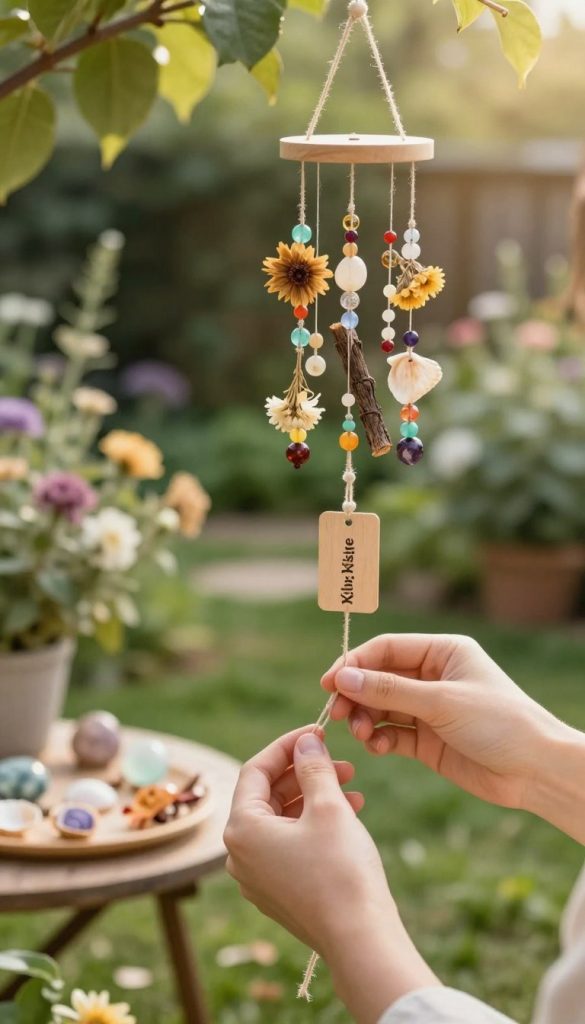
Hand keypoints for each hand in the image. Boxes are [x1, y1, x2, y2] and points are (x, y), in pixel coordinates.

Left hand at [224, 726, 438, 1023]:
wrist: (359, 939)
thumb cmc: (341, 870)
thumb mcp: (328, 806)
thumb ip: (313, 766)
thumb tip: (305, 741)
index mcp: (242, 829)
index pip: (256, 769)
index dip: (288, 745)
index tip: (317, 732)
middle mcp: (239, 854)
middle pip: (267, 795)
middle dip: (305, 773)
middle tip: (342, 763)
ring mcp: (257, 877)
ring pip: (281, 820)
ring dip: (314, 798)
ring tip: (353, 789)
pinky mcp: (277, 892)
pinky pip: (288, 845)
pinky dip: (313, 824)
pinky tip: (348, 815)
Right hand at [322, 633, 584, 841]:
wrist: (535, 771)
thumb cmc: (499, 723)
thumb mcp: (442, 702)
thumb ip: (389, 691)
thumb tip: (343, 678)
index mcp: (443, 652)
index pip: (387, 648)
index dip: (355, 663)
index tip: (330, 683)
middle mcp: (434, 677)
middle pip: (379, 678)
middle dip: (357, 695)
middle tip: (338, 714)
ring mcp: (430, 709)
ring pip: (382, 707)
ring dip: (366, 719)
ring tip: (362, 734)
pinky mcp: (429, 741)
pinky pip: (393, 734)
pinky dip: (380, 739)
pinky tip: (379, 747)